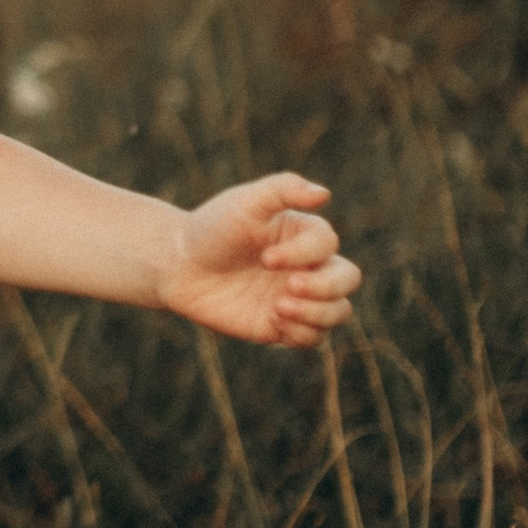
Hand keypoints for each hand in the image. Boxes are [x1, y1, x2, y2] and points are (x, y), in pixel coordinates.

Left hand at [161, 174, 359, 349]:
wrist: (180, 266)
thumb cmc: (214, 228)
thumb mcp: (245, 201)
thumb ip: (284, 189)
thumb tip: (324, 194)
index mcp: (305, 235)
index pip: (328, 245)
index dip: (303, 254)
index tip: (265, 257)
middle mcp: (309, 266)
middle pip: (348, 279)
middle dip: (325, 287)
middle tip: (288, 286)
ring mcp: (300, 298)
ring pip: (338, 312)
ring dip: (317, 312)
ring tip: (279, 306)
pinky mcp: (284, 326)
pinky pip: (313, 338)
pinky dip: (301, 332)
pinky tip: (272, 318)